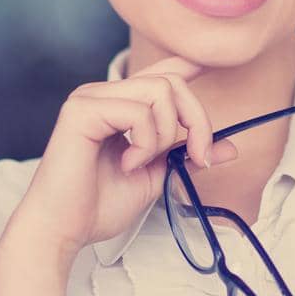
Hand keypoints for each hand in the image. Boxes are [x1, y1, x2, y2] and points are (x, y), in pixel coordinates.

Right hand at [7, 52, 240, 261]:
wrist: (63, 229)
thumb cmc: (99, 205)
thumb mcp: (157, 176)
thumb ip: (187, 156)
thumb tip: (231, 147)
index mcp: (118, 104)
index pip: (160, 71)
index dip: (188, 66)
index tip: (211, 68)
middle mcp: (103, 92)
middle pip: (171, 81)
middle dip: (196, 120)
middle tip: (197, 158)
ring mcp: (90, 96)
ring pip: (159, 91)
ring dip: (166, 134)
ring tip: (143, 163)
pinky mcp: (82, 109)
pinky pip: (137, 111)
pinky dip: (144, 142)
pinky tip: (128, 164)